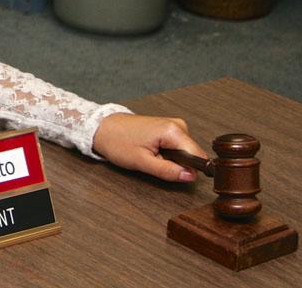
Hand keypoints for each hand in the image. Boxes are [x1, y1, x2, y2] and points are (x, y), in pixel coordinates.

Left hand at [92, 113, 208, 181]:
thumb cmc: (117, 142)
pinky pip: (177, 146)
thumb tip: (190, 177)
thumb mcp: (142, 162)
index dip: (190, 170)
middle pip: (192, 153)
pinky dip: (166, 152)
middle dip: (178, 164)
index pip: (198, 156)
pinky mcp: (168, 127)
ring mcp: (173, 125)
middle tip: (156, 162)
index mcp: (173, 130)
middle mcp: (177, 124)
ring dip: (171, 159)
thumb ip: (168, 171)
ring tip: (151, 155)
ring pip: (184, 151)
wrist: (103, 128)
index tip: (176, 173)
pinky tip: (152, 150)